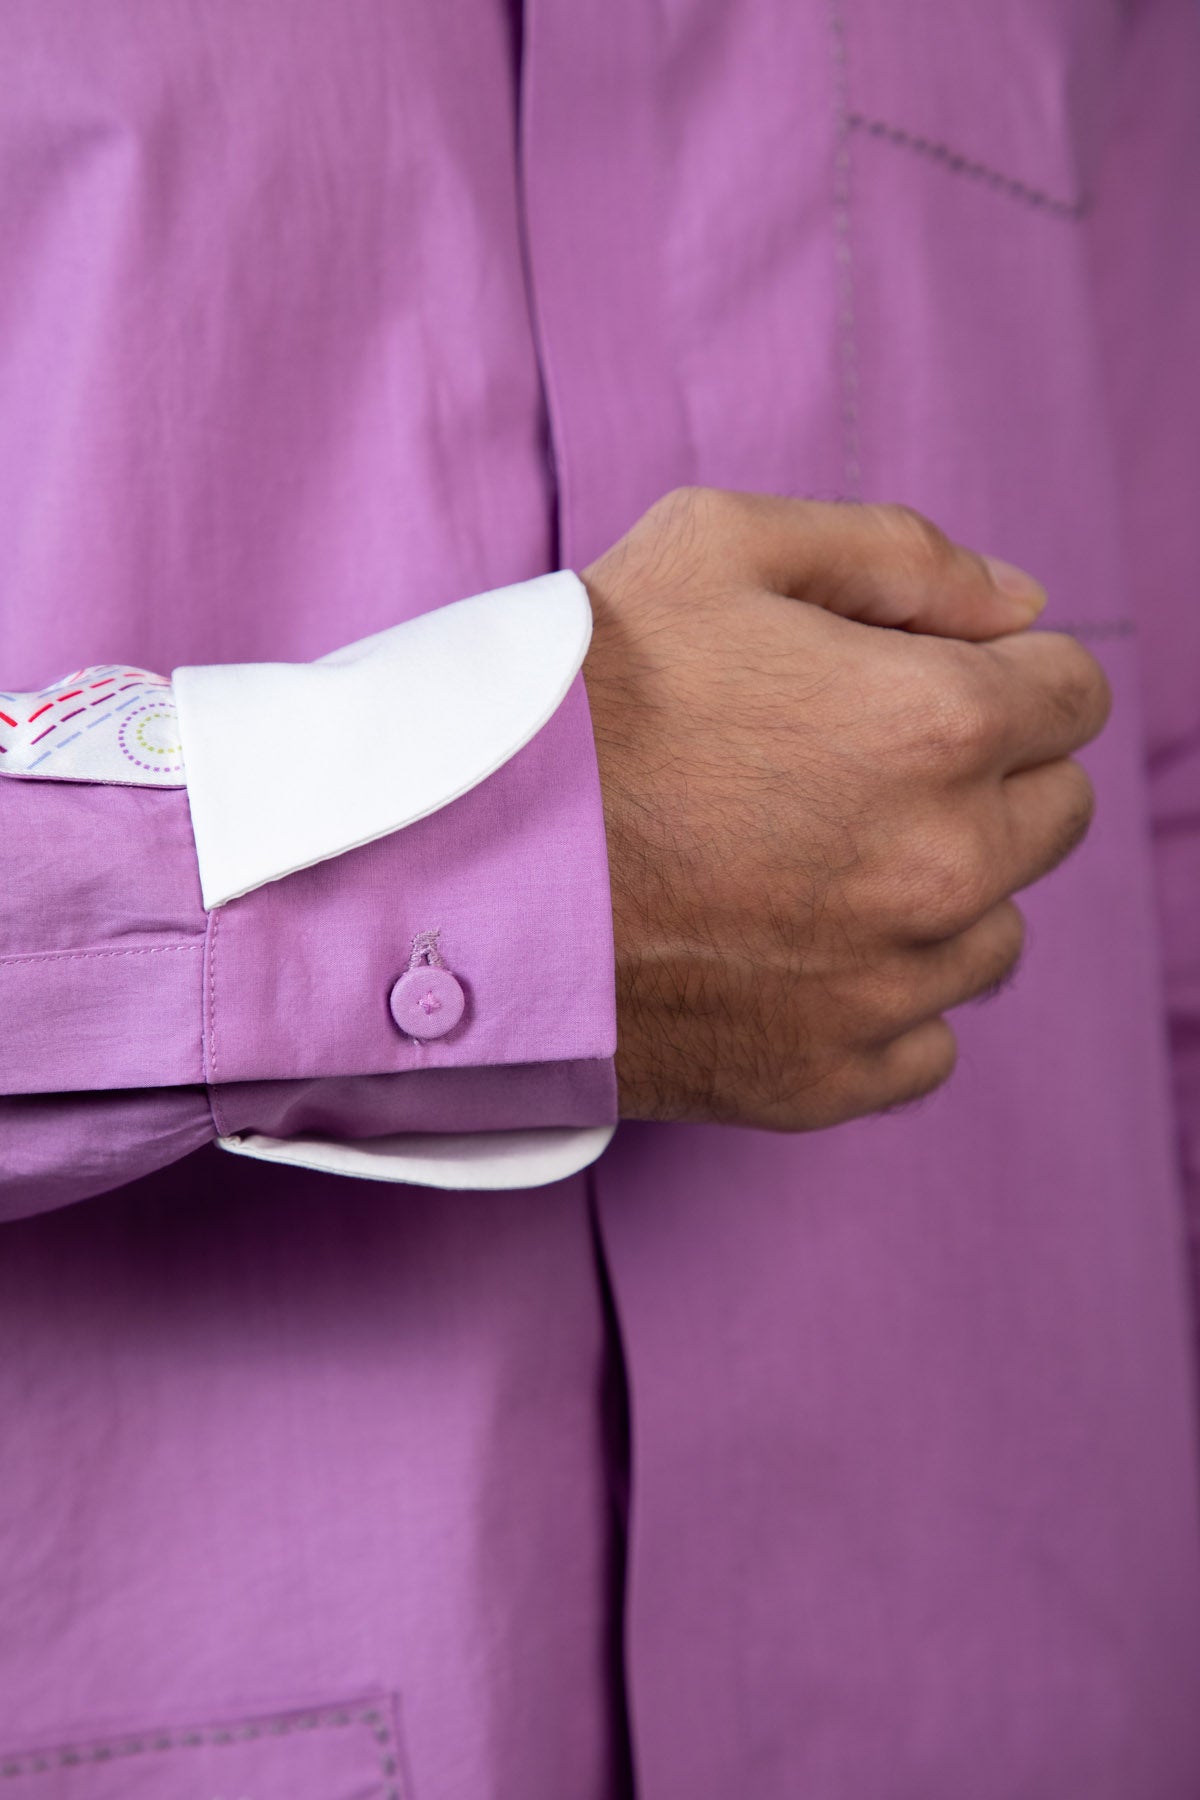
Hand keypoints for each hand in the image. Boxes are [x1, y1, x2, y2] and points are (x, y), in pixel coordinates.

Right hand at [581, 487, 1110, 1128]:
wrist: (442, 877)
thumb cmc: (570, 701)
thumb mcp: (717, 546)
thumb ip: (897, 553)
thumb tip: (1018, 606)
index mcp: (938, 722)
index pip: (1071, 693)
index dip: (998, 673)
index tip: (920, 683)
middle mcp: (944, 866)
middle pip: (1053, 814)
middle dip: (981, 778)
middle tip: (850, 768)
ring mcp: (890, 987)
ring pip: (995, 933)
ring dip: (936, 894)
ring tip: (802, 866)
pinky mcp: (830, 1080)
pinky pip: (924, 1042)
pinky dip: (877, 998)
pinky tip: (784, 954)